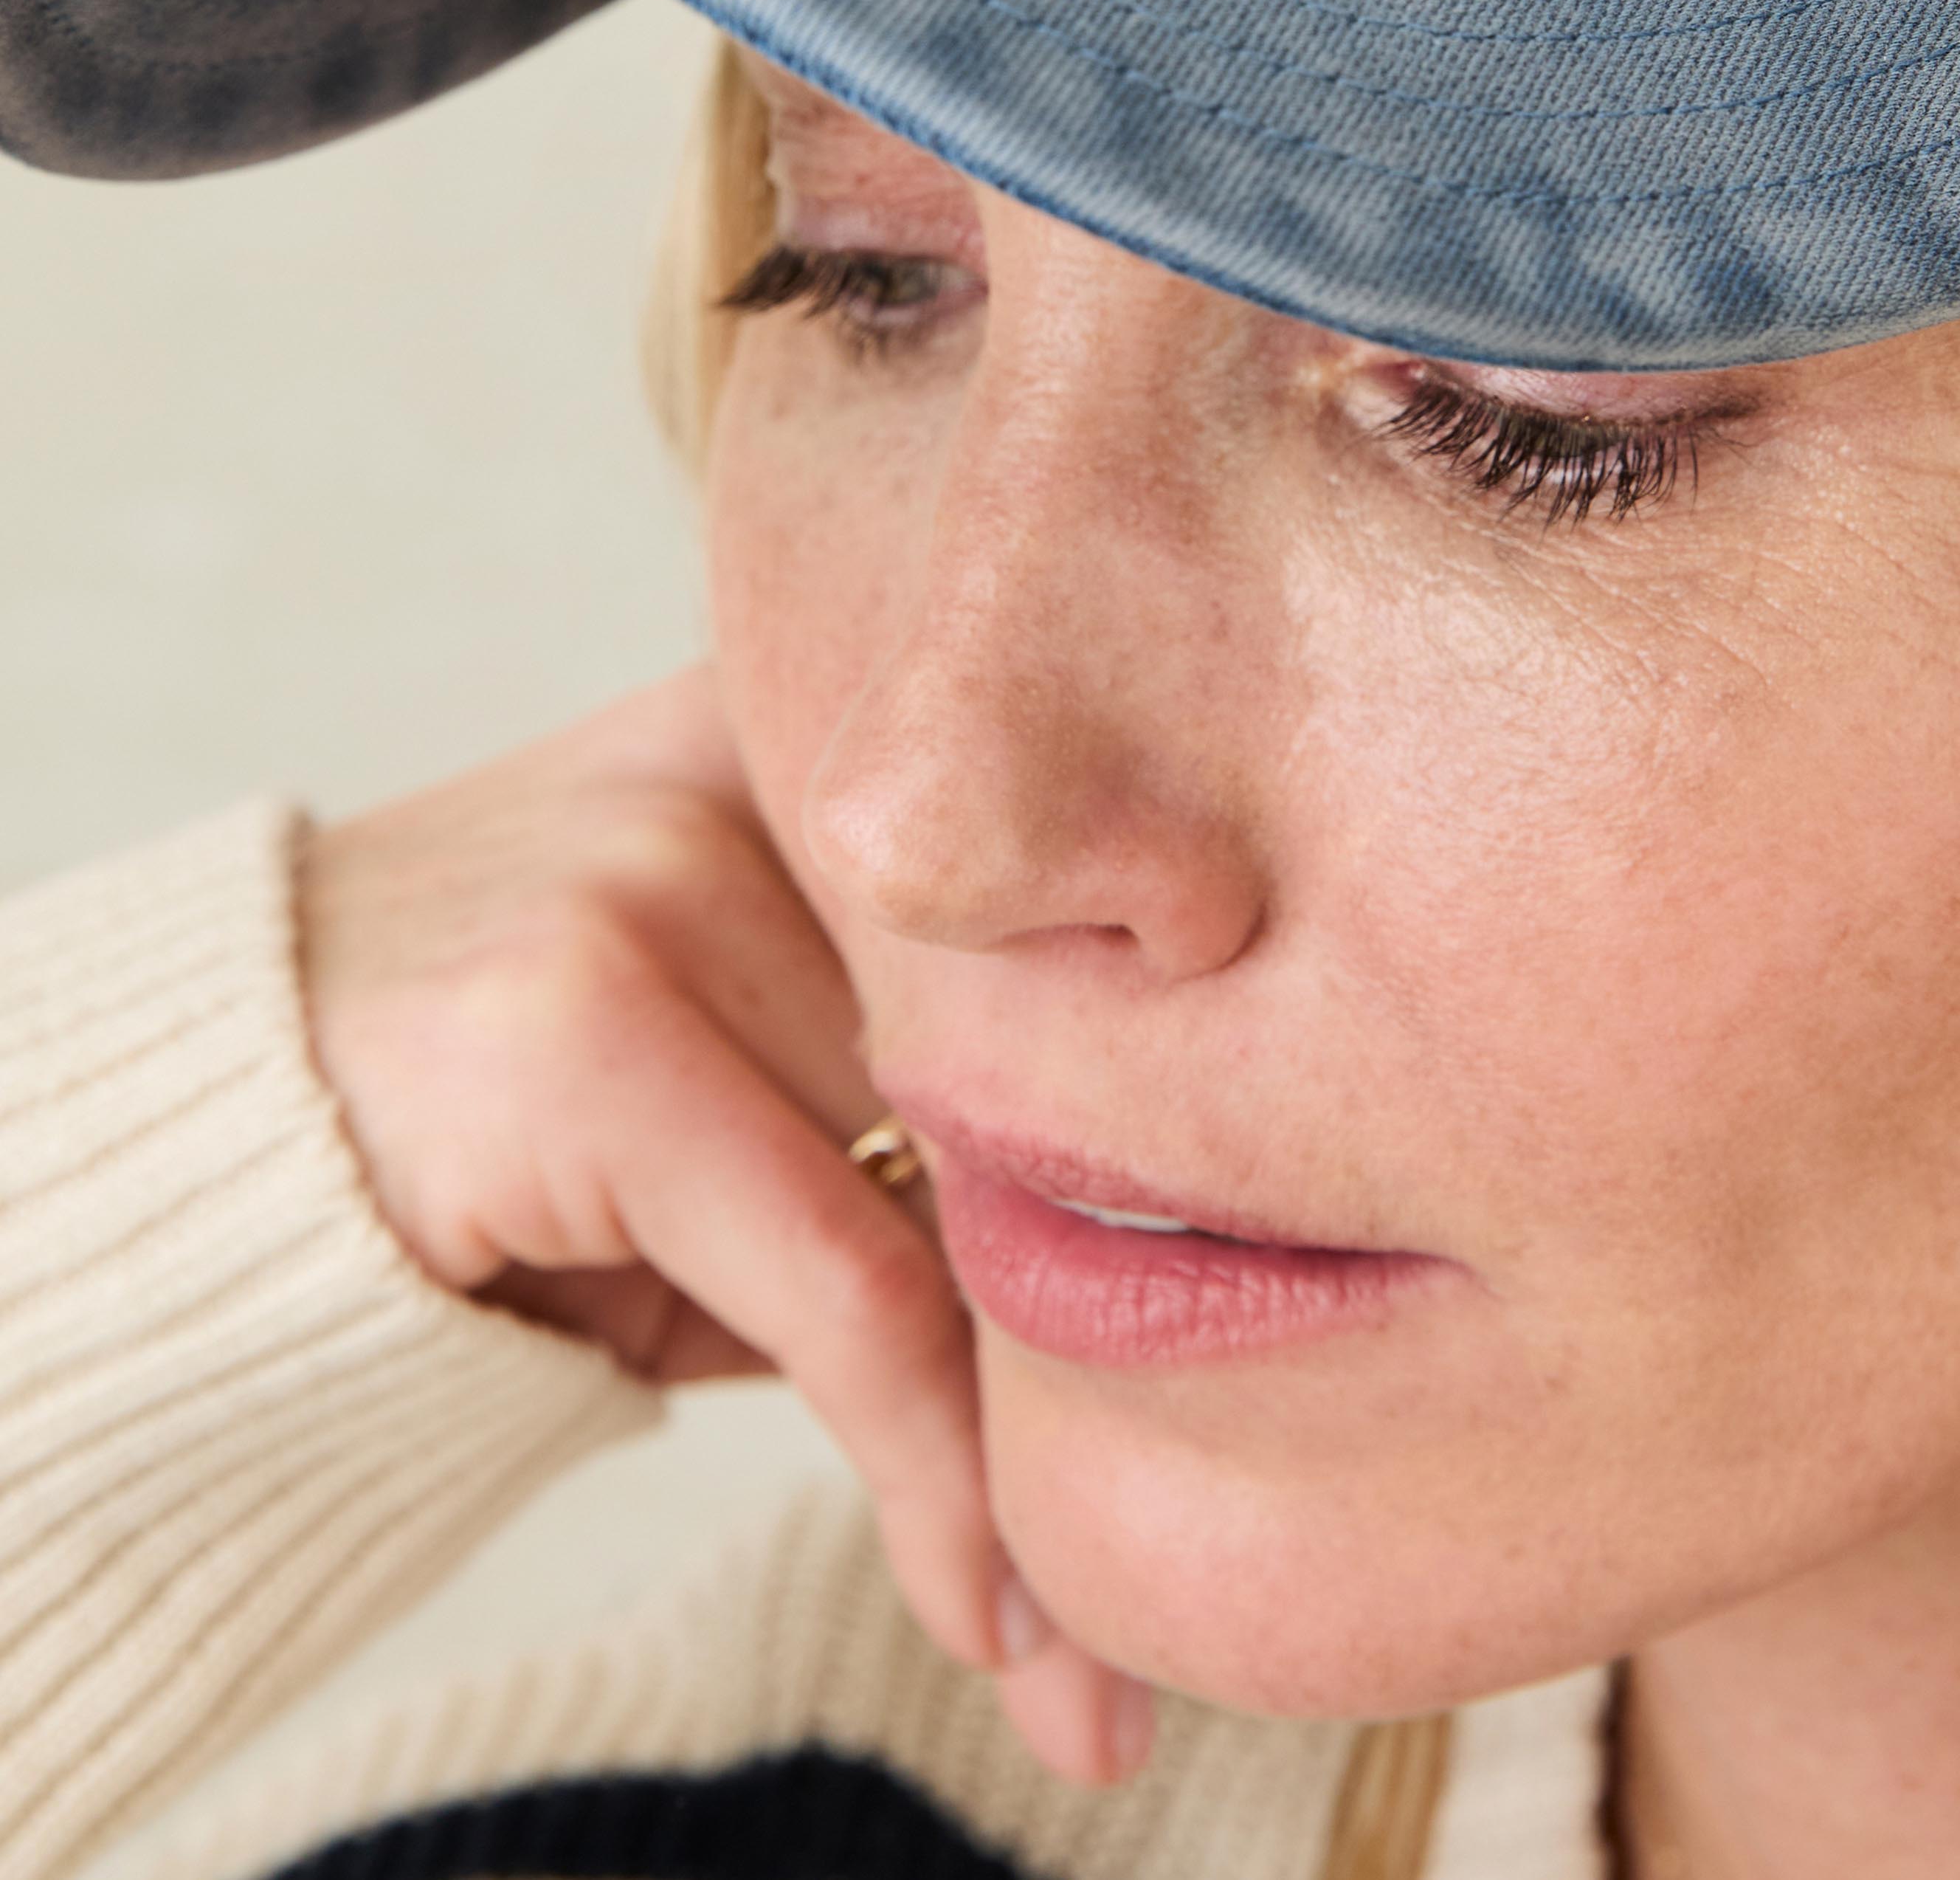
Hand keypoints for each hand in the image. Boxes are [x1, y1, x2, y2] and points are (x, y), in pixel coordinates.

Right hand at [299, 666, 1150, 1783]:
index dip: (1207, 1134)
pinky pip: (843, 1287)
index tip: (1328, 1293)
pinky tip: (1001, 1622)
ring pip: (967, 1197)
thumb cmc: (542, 1124)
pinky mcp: (592, 1019)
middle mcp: (782, 757)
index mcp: (855, 728)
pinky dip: (936, 1481)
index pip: (1093, 936)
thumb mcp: (766, 1086)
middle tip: (1240, 1524)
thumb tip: (1206, 1278)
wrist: (220, 1129)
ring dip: (1047, 1450)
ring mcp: (672, 870)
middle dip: (1128, 1319)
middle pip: (1045, 1072)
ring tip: (1109, 1643)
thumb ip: (941, 1099)